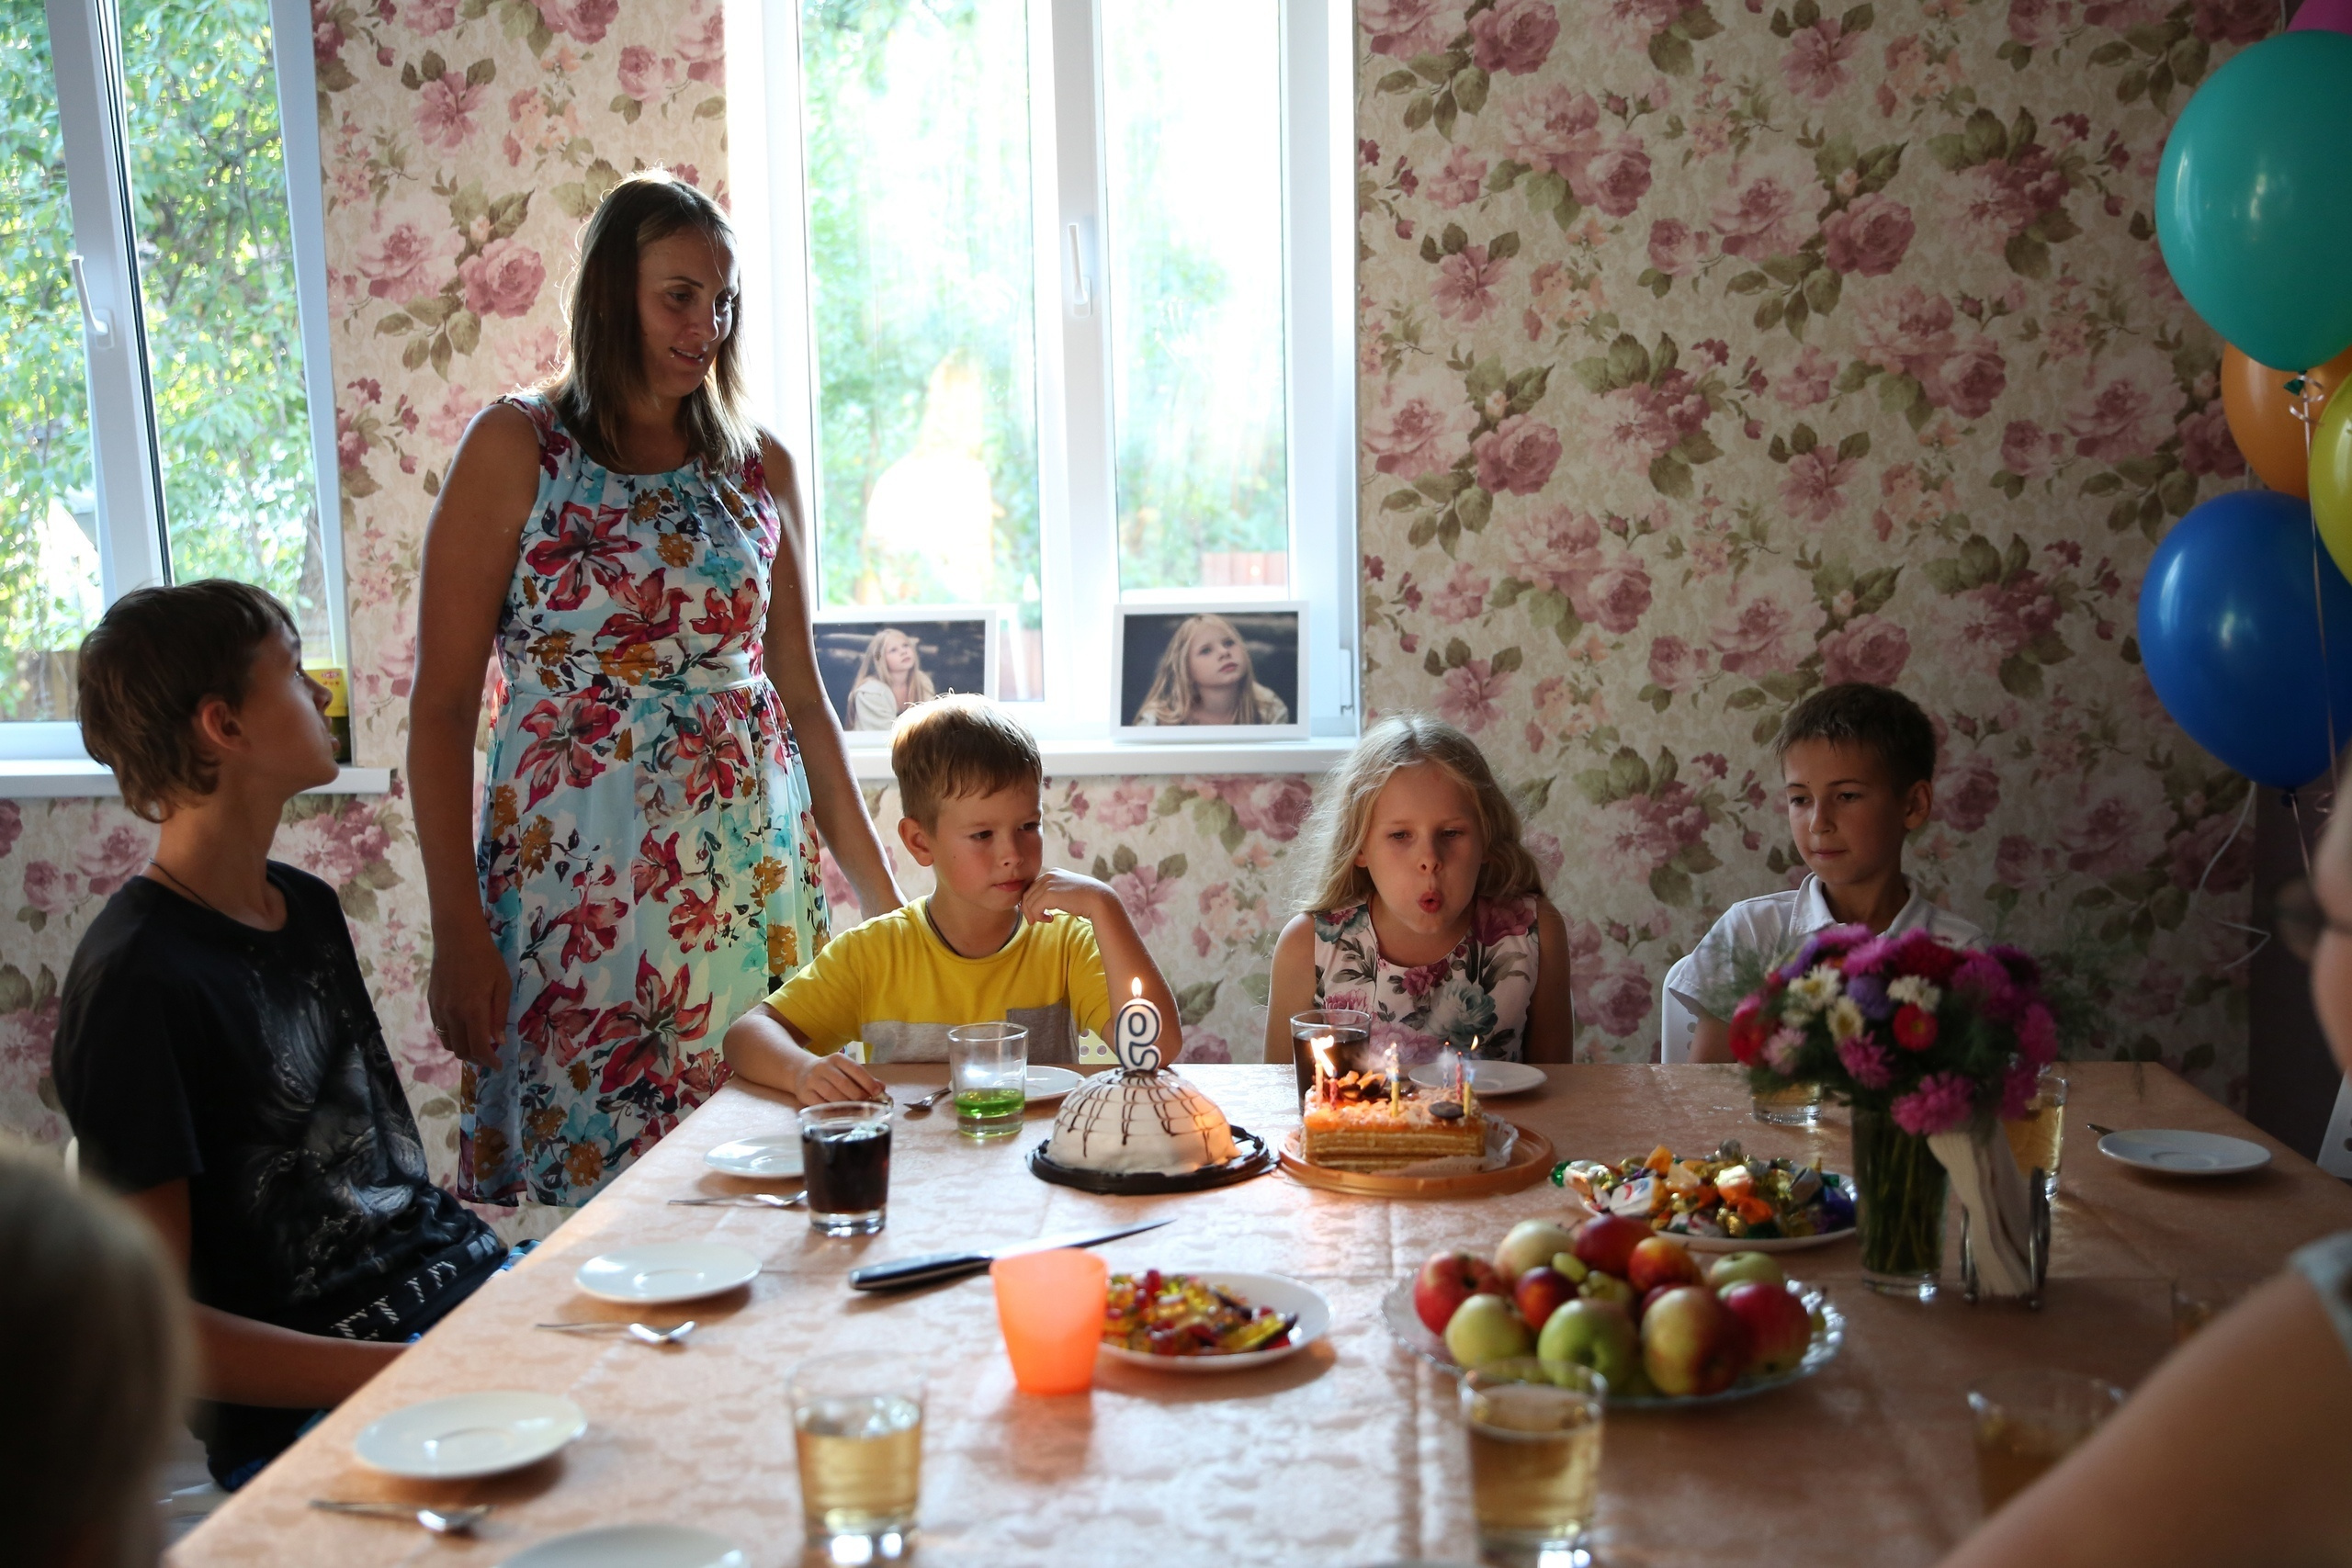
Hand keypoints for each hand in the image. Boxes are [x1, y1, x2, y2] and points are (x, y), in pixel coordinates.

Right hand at [427, 914, 510, 1067]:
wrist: (457, 938)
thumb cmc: (486, 958)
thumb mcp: (502, 984)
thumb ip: (499, 1014)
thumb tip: (498, 1041)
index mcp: (473, 1010)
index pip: (479, 1047)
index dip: (489, 1061)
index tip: (498, 1066)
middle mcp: (452, 1014)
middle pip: (461, 1050)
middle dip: (476, 1058)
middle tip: (489, 1055)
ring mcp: (438, 1009)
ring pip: (447, 1042)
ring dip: (462, 1049)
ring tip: (476, 1044)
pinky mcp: (431, 1002)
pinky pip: (439, 1029)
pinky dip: (451, 1036)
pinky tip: (463, 1029)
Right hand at [797, 1050, 886, 1104]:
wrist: (801, 1071)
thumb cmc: (830, 1073)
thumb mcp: (845, 1070)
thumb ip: (863, 1078)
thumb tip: (882, 1088)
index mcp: (837, 1058)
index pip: (855, 1069)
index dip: (868, 1081)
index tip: (878, 1092)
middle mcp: (824, 1067)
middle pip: (844, 1083)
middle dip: (858, 1095)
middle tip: (867, 1104)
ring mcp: (812, 1080)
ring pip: (832, 1094)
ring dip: (846, 1104)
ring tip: (856, 1110)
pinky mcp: (804, 1093)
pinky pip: (820, 1104)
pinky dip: (832, 1110)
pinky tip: (840, 1113)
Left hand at [1017, 867, 1113, 926]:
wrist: (1098, 899)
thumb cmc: (1086, 898)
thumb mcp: (1067, 891)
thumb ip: (1054, 892)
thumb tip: (1039, 904)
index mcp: (1052, 873)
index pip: (1032, 887)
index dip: (1030, 902)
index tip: (1035, 913)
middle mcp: (1049, 875)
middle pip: (1027, 894)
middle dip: (1028, 909)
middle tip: (1033, 921)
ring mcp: (1049, 884)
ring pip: (1029, 902)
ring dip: (1034, 915)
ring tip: (1045, 920)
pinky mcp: (1050, 894)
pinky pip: (1034, 908)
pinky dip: (1038, 916)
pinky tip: (1050, 919)